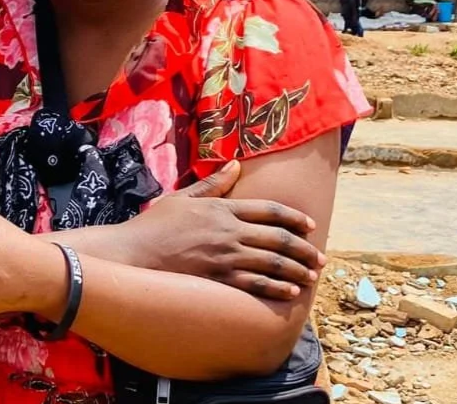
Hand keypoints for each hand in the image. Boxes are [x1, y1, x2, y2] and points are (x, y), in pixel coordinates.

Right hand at [124, 161, 324, 299]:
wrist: (135, 253)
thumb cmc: (156, 224)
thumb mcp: (183, 196)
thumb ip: (213, 183)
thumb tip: (236, 164)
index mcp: (221, 208)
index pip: (267, 210)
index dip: (292, 217)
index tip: (309, 225)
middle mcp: (228, 231)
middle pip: (277, 238)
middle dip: (303, 248)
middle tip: (321, 257)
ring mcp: (225, 256)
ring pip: (272, 262)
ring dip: (297, 269)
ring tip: (312, 275)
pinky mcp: (219, 279)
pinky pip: (256, 284)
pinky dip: (277, 288)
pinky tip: (291, 291)